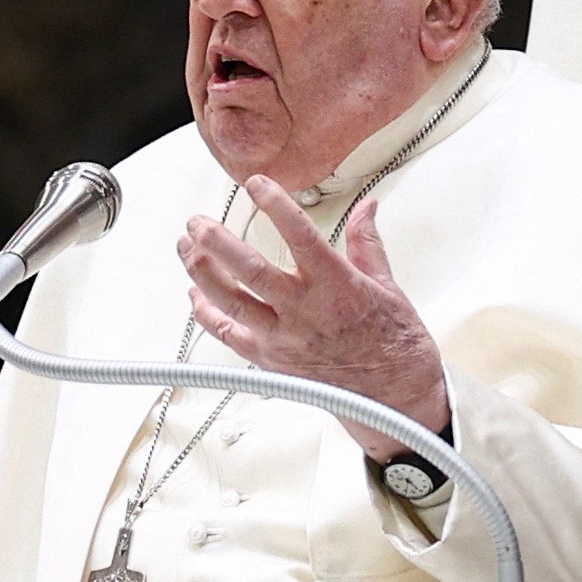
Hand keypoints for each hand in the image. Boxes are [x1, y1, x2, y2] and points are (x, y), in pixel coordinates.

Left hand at [179, 178, 447, 458]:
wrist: (394, 397)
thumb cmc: (395, 343)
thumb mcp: (388, 285)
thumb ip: (367, 243)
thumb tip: (367, 207)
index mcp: (337, 286)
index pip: (298, 234)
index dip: (274, 204)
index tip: (256, 183)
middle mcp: (305, 312)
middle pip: (249, 270)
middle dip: (217, 241)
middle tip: (198, 221)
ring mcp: (284, 339)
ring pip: (230, 302)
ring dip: (202, 272)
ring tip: (186, 247)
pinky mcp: (271, 361)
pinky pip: (229, 336)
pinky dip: (206, 314)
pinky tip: (195, 293)